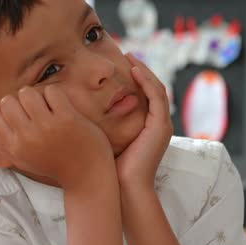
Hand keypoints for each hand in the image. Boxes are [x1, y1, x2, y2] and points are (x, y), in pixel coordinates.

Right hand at [0, 85, 112, 187]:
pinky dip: (55, 96)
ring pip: (26, 92)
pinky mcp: (67, 118)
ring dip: (37, 96)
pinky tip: (61, 107)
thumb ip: (7, 149)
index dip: (7, 113)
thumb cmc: (55, 165)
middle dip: (19, 102)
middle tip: (34, 110)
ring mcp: (47, 126)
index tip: (21, 118)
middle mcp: (27, 137)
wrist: (87, 175)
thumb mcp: (25, 162)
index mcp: (15, 148)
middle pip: (7, 100)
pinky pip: (51, 91)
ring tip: (47, 106)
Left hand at [116, 53, 172, 187]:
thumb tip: (83, 113)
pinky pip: (156, 97)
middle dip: (142, 70)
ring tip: (131, 58)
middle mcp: (158, 126)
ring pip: (157, 89)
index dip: (136, 79)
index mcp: (148, 129)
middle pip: (153, 89)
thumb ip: (104, 125)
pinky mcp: (161, 127)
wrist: (123, 189)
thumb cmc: (110, 170)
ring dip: (145, 71)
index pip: (145, 97)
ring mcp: (162, 126)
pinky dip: (147, 82)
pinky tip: (135, 71)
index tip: (122, 66)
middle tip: (128, 55)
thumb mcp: (106, 141)